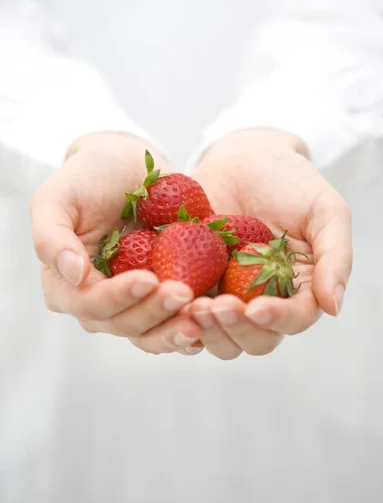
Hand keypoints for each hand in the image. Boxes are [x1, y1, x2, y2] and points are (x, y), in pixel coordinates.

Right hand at [30, 132, 202, 355]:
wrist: (129, 168)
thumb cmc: (88, 178)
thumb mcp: (57, 196)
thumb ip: (51, 236)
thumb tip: (72, 274)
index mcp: (65, 286)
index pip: (89, 304)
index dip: (117, 297)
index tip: (148, 279)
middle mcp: (98, 304)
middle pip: (124, 324)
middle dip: (154, 312)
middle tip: (184, 293)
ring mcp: (133, 306)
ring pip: (152, 333)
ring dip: (176, 329)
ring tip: (201, 313)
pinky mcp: (162, 301)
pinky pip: (176, 323)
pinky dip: (194, 325)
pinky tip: (211, 318)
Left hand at [185, 128, 352, 359]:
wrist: (243, 158)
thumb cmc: (290, 181)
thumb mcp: (325, 210)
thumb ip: (335, 256)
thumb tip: (334, 307)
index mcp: (299, 289)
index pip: (295, 319)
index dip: (276, 320)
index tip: (254, 308)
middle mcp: (264, 301)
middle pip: (255, 340)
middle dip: (235, 329)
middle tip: (215, 306)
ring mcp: (227, 297)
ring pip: (219, 338)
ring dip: (205, 331)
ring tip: (190, 305)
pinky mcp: (195, 286)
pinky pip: (184, 316)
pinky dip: (175, 317)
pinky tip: (165, 299)